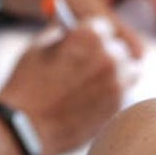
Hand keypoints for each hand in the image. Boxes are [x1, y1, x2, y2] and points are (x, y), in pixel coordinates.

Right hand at [0, 18, 137, 154]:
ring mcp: (117, 83)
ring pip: (129, 71)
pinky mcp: (118, 107)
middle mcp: (109, 56)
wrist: (26, 128)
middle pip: (119, 48)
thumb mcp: (38, 47)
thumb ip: (60, 34)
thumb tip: (70, 28)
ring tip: (96, 82)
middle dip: (106, 53)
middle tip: (92, 63)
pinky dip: (113, 94)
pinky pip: (124, 94)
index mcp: (89, 36)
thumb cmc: (27, 86)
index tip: (87, 42)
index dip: (92, 34)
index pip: (102, 26)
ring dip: (116, 74)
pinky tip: (93, 100)